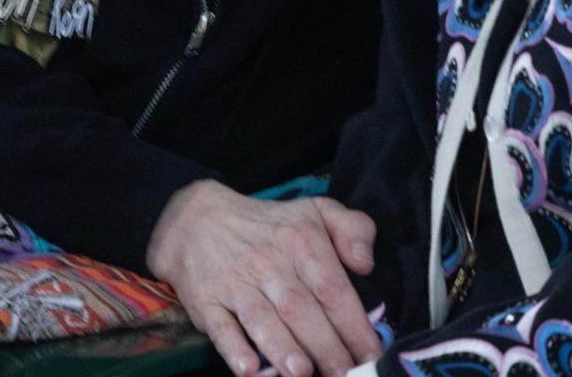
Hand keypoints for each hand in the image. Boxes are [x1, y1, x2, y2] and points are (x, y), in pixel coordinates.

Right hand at [146, 179, 380, 376]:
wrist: (199, 220)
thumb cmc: (271, 225)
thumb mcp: (316, 211)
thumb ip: (352, 229)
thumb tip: (366, 265)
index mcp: (301, 241)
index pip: (332, 286)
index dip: (353, 322)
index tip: (371, 353)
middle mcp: (270, 263)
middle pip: (301, 309)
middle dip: (326, 347)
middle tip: (346, 376)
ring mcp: (236, 283)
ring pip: (262, 318)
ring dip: (283, 348)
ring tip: (303, 374)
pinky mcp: (207, 301)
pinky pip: (220, 327)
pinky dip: (234, 348)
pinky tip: (248, 369)